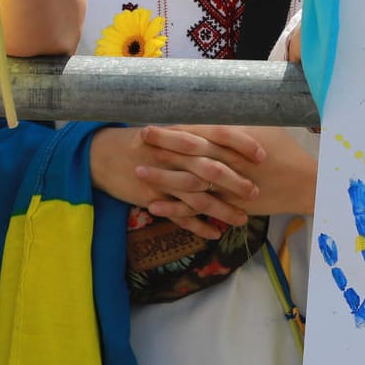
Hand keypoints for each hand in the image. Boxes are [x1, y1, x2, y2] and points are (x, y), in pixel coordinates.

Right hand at [89, 125, 265, 238]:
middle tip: (256, 193)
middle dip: (235, 182)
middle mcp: (174, 155)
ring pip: (198, 197)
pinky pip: (179, 216)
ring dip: (221, 210)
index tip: (262, 155)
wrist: (102, 155)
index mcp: (182, 133)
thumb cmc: (145, 142)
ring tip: (242, 220)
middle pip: (211, 169)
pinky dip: (198, 226)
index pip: (218, 134)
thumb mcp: (170, 130)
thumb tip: (236, 134)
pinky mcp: (151, 198)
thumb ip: (199, 135)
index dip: (242, 144)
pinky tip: (214, 233)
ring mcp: (162, 178)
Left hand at [145, 125, 315, 218]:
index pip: (199, 131)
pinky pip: (197, 208)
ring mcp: (226, 185)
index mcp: (236, 140)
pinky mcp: (228, 204)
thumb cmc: (286, 153)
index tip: (153, 122)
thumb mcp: (265, 130)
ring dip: (162, 176)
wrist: (303, 183)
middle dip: (163, 145)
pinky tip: (154, 206)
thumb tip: (218, 113)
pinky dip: (175, 208)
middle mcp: (228, 160)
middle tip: (138, 139)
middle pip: (189, 152)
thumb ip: (239, 125)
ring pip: (188, 181)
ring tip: (139, 171)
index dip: (175, 128)